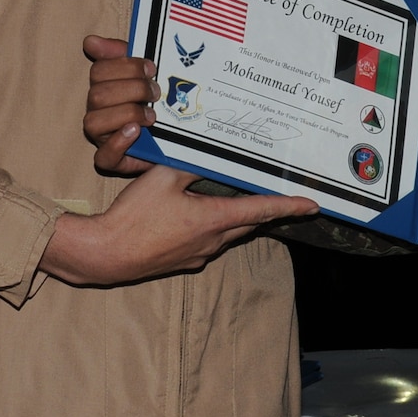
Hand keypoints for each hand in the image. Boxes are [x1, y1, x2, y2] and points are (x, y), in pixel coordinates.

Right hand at [39, 165, 318, 286]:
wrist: (106, 254)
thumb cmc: (134, 217)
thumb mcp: (162, 178)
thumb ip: (189, 164)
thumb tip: (207, 154)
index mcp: (212, 219)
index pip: (260, 210)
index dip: (288, 206)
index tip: (312, 204)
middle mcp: (211, 241)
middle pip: (247, 224)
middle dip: (265, 211)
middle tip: (282, 199)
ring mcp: (197, 255)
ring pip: (228, 234)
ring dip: (237, 219)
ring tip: (239, 201)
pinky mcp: (182, 262)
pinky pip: (208, 242)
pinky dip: (214, 228)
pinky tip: (198, 216)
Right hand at [83, 34, 157, 175]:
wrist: (175, 137)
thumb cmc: (153, 101)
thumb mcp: (142, 72)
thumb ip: (119, 53)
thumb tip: (90, 41)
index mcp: (102, 88)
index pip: (99, 71)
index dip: (126, 67)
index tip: (151, 68)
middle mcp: (97, 111)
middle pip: (97, 95)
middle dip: (132, 89)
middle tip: (156, 93)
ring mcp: (102, 137)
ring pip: (94, 122)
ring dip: (127, 114)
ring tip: (151, 116)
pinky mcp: (112, 161)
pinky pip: (103, 157)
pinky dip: (118, 143)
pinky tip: (136, 131)